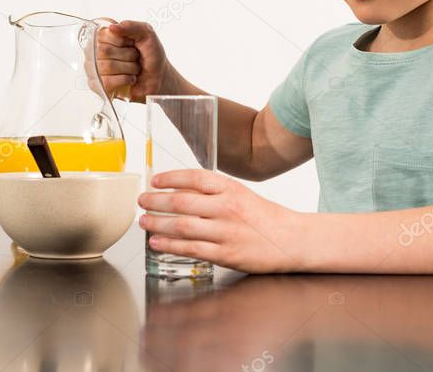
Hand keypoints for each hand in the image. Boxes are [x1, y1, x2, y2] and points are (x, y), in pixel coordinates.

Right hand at [96, 20, 183, 102]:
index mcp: (106, 37)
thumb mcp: (147, 34)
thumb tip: (112, 27)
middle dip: (128, 55)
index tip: (131, 44)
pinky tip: (130, 79)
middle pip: (104, 51)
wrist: (159, 78)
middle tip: (135, 57)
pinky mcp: (100, 86)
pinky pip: (107, 81)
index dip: (122, 41)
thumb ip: (131, 26)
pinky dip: (126, 79)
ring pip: (107, 66)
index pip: (102, 35)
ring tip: (134, 68)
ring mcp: (97, 70)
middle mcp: (97, 52)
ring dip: (129, 68)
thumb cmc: (151, 56)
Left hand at [138, 169, 302, 273]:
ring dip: (157, 223)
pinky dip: (170, 245)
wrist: (291, 239)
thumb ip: (213, 192)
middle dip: (155, 201)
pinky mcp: (225, 254)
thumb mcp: (240, 194)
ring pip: (182, 226)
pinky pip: (191, 248)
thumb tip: (178, 191)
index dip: (170, 178)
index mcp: (231, 189)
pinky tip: (157, 241)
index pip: (194, 178)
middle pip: (181, 202)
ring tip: (144, 221)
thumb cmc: (264, 217)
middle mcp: (227, 208)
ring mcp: (225, 232)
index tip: (154, 181)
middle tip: (142, 200)